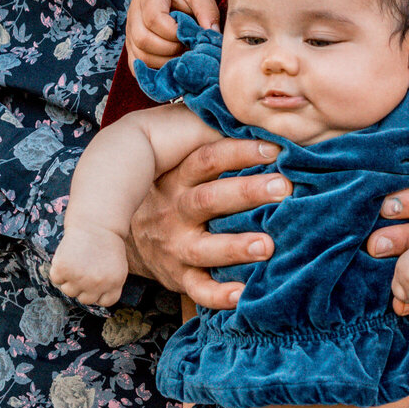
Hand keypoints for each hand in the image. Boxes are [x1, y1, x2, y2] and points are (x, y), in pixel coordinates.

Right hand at [50, 221, 132, 309]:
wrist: (95, 222)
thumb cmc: (106, 243)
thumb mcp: (117, 266)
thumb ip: (108, 285)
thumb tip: (94, 300)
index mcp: (114, 283)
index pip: (103, 302)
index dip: (98, 292)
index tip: (95, 280)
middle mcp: (97, 283)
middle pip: (84, 299)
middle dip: (83, 286)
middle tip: (85, 268)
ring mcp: (79, 278)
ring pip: (68, 291)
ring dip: (69, 279)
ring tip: (77, 261)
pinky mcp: (63, 269)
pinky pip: (56, 279)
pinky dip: (58, 270)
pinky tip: (68, 256)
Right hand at [125, 135, 287, 310]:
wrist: (125, 236)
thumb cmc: (169, 191)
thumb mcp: (176, 164)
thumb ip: (207, 142)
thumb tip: (249, 112)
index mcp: (177, 177)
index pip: (207, 159)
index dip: (239, 152)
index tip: (274, 148)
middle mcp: (174, 210)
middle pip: (209, 199)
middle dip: (247, 192)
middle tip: (284, 187)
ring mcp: (175, 246)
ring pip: (204, 248)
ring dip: (236, 246)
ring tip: (268, 245)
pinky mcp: (178, 276)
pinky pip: (197, 289)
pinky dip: (219, 295)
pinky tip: (244, 295)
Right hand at [127, 0, 218, 68]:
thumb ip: (207, 10)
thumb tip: (213, 36)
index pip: (154, 19)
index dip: (174, 33)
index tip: (191, 34)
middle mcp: (134, 13)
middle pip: (143, 40)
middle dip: (170, 50)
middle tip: (189, 48)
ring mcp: (130, 30)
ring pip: (139, 56)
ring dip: (164, 62)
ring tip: (183, 56)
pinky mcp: (131, 43)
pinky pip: (136, 64)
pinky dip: (153, 70)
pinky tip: (170, 66)